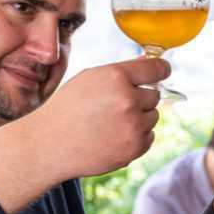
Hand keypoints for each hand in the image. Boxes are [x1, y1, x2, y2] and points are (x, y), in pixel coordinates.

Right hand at [32, 56, 169, 178]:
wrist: (50, 144)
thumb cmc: (67, 108)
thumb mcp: (89, 79)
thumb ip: (121, 73)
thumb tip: (150, 66)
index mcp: (116, 77)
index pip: (156, 69)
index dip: (161, 70)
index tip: (163, 72)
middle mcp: (128, 99)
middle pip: (154, 95)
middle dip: (140, 99)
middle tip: (115, 107)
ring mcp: (133, 125)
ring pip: (153, 117)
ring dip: (139, 118)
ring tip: (110, 123)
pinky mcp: (135, 147)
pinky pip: (149, 136)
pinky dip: (137, 136)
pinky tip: (113, 136)